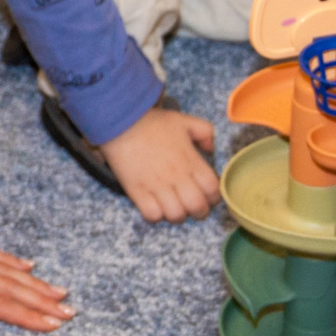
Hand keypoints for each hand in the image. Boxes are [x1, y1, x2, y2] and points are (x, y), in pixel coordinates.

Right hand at [100, 106, 221, 221]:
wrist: (120, 123)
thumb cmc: (152, 122)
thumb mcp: (184, 121)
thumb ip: (205, 132)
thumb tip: (210, 149)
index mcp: (190, 161)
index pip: (213, 189)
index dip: (215, 197)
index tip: (209, 196)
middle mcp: (176, 176)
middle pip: (197, 207)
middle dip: (200, 212)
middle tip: (194, 207)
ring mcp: (156, 186)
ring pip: (176, 215)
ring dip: (178, 215)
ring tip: (174, 208)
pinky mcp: (137, 192)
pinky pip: (152, 215)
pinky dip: (156, 215)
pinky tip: (155, 207)